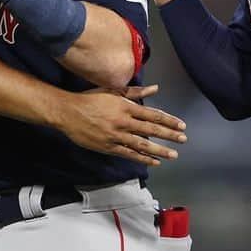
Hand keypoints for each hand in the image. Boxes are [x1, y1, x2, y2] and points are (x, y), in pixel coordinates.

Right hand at [53, 86, 186, 165]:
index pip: (152, 115)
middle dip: (169, 135)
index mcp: (125, 106)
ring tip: (173, 155)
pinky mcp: (107, 146)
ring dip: (159, 150)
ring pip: (142, 144)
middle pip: (151, 130)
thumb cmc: (89, 99)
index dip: (169, 121)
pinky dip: (142, 157)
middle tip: (183, 140)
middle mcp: (123, 121)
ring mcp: (115, 135)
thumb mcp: (112, 91)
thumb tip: (155, 89)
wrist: (67, 112)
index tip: (181, 126)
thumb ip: (134, 92)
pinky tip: (153, 161)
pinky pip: (128, 153)